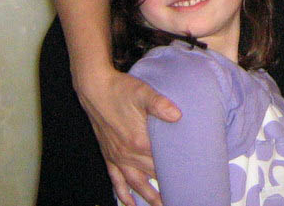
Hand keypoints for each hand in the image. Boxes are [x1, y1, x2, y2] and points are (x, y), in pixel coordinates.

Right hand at [77, 69, 180, 205]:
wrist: (94, 89)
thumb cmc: (120, 90)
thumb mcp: (143, 93)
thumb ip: (161, 104)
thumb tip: (178, 115)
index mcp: (139, 142)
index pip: (162, 163)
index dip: (176, 172)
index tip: (189, 180)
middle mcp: (127, 154)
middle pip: (151, 177)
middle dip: (166, 188)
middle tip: (181, 196)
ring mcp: (117, 157)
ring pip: (134, 184)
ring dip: (147, 197)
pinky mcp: (108, 156)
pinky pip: (116, 180)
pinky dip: (123, 194)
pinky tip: (129, 203)